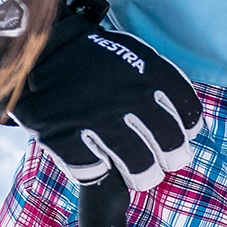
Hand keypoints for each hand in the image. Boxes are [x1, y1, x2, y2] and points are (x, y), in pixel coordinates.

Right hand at [9, 0, 204, 191]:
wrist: (37, 50)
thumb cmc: (93, 60)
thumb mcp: (134, 57)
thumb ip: (160, 86)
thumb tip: (185, 126)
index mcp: (151, 74)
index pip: (189, 113)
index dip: (188, 130)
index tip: (183, 136)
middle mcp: (129, 97)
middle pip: (170, 144)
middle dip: (171, 158)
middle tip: (165, 163)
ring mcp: (96, 118)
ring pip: (138, 163)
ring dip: (142, 174)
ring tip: (140, 176)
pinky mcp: (62, 136)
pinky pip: (93, 170)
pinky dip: (97, 171)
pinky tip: (98, 162)